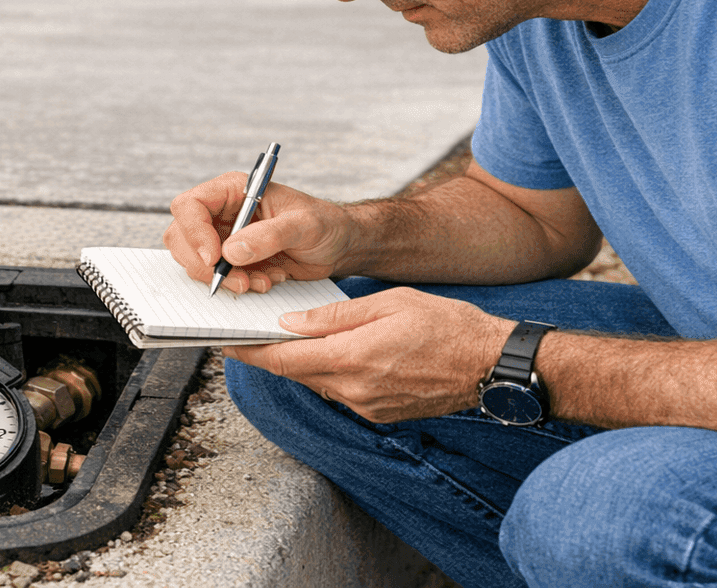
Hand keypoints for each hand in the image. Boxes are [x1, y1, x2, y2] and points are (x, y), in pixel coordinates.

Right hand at [164, 171, 354, 293]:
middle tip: (238, 281)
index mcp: (234, 191)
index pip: (190, 205)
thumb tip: (231, 251)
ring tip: (262, 281)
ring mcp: (224, 239)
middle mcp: (223, 214)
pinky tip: (268, 281)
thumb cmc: (325, 223)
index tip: (215, 258)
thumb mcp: (304, 225)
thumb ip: (270, 235)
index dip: (194, 232)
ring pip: (196, 262)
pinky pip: (218, 278)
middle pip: (181, 237)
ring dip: (225, 279)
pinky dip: (238, 286)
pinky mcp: (233, 262)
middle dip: (205, 265)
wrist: (339, 246)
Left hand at [226, 287, 514, 421]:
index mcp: (353, 358)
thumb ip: (334, 318)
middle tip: (250, 333)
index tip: (226, 342)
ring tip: (293, 338)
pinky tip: (337, 353)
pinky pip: (342, 391)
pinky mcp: (380, 413)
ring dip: (303, 363)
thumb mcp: (389, 303)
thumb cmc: (446, 325)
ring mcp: (367, 407)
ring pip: (319, 382)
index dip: (250, 352)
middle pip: (296, 373)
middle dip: (271, 354)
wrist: (490, 365)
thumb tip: (290, 323)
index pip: (284, 359)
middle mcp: (355, 391)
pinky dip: (331, 372)